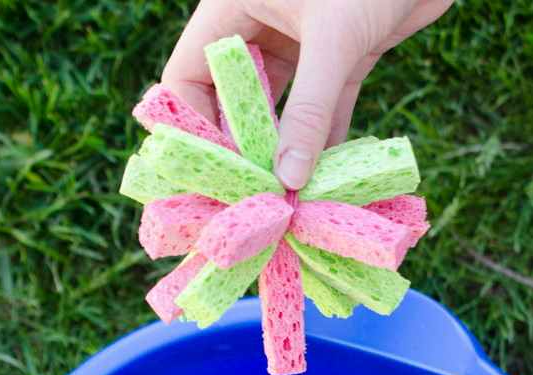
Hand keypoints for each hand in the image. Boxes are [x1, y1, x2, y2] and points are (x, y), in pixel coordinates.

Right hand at [162, 0, 452, 188]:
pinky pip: (325, 105)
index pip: (187, 78)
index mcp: (232, 10)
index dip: (191, 127)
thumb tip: (289, 179)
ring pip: (278, 107)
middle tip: (242, 198)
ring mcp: (302, 41)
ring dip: (283, 150)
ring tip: (281, 198)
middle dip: (238, 148)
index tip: (205, 176)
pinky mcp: (344, 51)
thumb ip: (310, 110)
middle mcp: (258, 27)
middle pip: (231, 99)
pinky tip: (324, 177)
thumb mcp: (334, 40)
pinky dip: (325, 138)